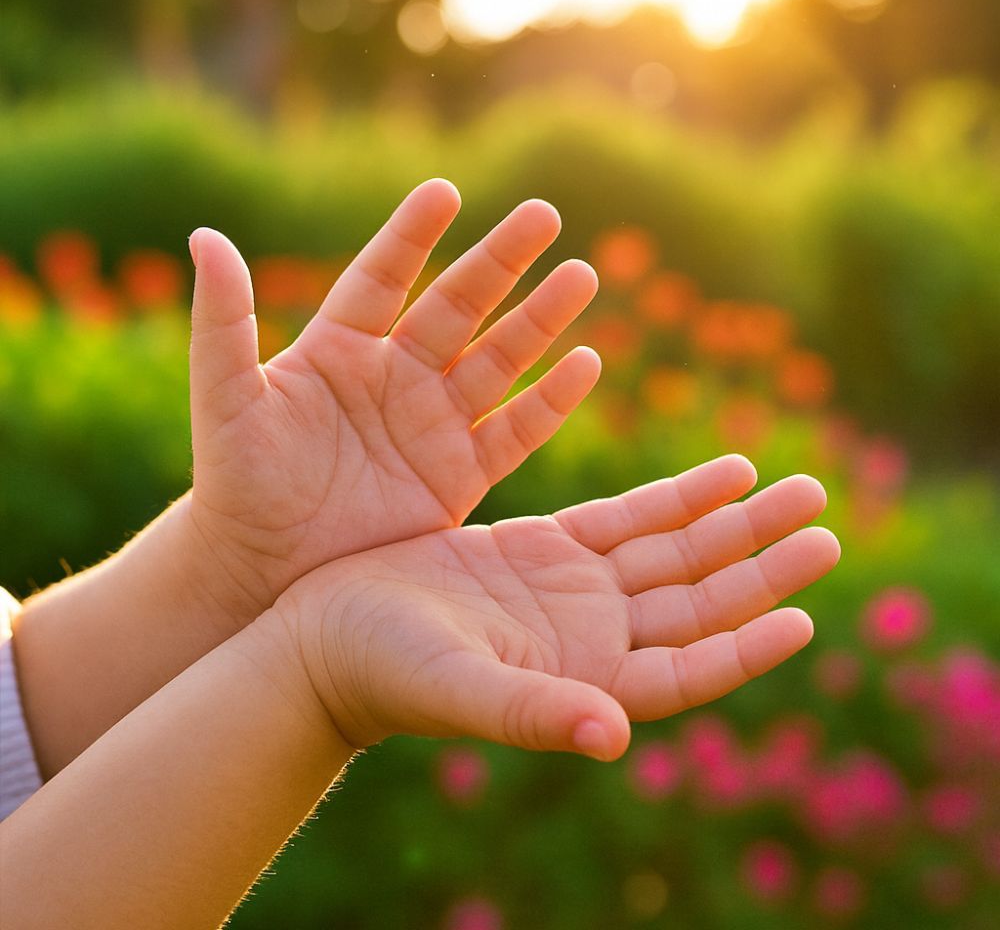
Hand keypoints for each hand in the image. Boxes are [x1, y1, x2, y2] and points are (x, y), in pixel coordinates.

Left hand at [187, 180, 599, 612]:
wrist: (267, 569)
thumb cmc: (238, 483)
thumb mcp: (227, 400)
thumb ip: (223, 323)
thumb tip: (206, 234)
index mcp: (340, 348)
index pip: (383, 277)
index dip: (412, 236)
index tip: (444, 193)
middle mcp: (395, 376)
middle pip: (459, 306)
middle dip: (501, 261)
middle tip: (544, 214)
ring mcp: (433, 424)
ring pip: (498, 360)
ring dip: (540, 319)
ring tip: (581, 274)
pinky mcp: (460, 476)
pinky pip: (515, 432)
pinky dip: (551, 401)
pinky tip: (586, 362)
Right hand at [278, 456, 840, 759]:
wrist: (333, 631)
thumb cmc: (382, 672)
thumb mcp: (457, 687)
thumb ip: (533, 712)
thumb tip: (613, 737)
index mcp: (585, 683)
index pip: (688, 670)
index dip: (746, 644)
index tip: (804, 612)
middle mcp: (595, 640)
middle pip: (700, 601)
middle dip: (762, 564)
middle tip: (825, 524)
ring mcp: (577, 592)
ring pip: (676, 553)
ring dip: (735, 524)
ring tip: (795, 490)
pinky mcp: (549, 549)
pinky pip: (629, 518)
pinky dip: (677, 497)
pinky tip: (725, 471)